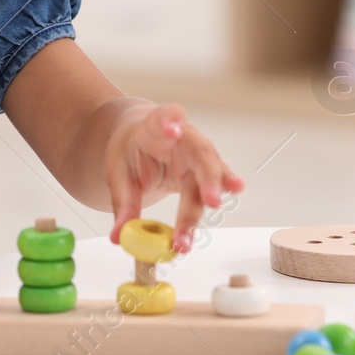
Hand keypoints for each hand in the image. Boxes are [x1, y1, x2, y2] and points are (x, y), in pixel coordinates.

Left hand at [104, 103, 244, 254]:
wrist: (142, 144)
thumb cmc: (132, 152)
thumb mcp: (118, 175)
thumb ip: (123, 205)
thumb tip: (121, 237)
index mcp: (155, 129)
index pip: (164, 118)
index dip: (170, 121)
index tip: (172, 130)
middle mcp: (183, 139)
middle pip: (198, 153)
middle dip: (206, 176)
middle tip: (210, 199)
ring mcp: (197, 155)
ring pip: (208, 173)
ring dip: (211, 193)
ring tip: (217, 203)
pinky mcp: (205, 171)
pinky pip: (214, 183)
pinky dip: (222, 189)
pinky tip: (235, 190)